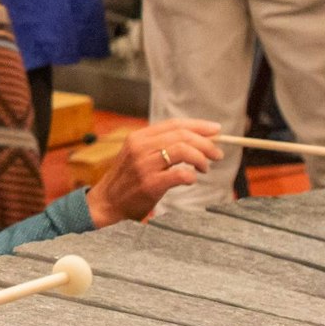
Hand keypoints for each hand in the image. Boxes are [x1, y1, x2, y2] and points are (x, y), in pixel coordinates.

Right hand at [85, 118, 222, 226]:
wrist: (107, 201)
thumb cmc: (128, 179)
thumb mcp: (139, 154)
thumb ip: (162, 145)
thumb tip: (197, 139)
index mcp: (139, 137)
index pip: (174, 124)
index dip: (198, 125)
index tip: (216, 130)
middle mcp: (140, 147)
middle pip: (182, 135)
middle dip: (206, 144)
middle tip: (217, 154)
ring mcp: (144, 166)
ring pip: (182, 151)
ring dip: (200, 158)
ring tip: (204, 168)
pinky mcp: (149, 184)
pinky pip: (178, 174)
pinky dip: (191, 176)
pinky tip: (191, 180)